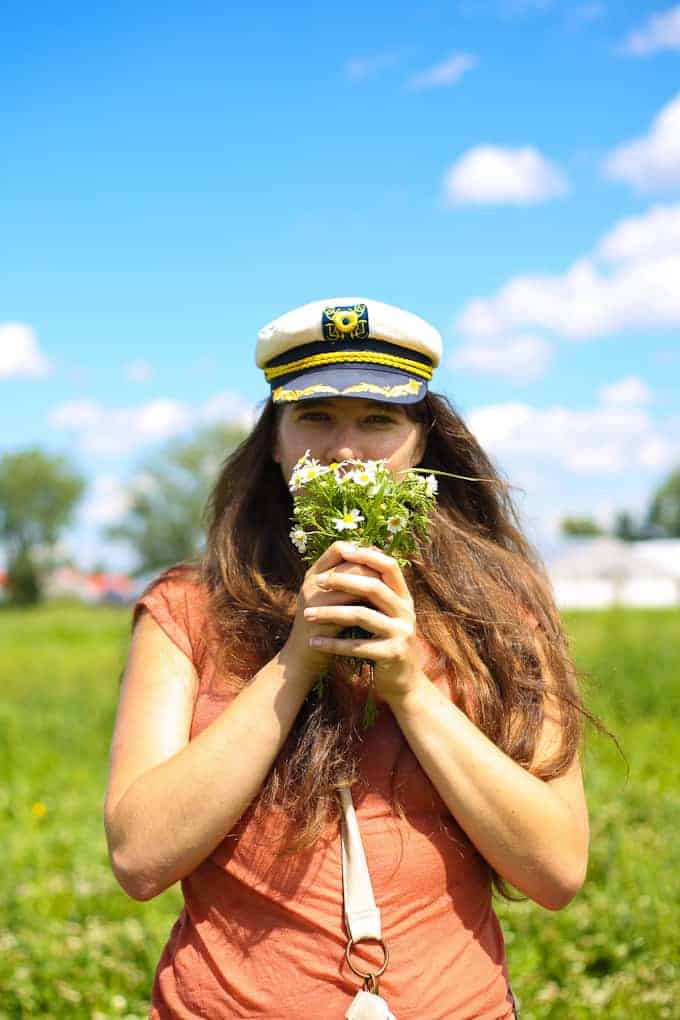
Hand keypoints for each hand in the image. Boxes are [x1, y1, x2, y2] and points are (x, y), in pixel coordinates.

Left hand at [299, 544, 423, 704]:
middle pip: (374, 587)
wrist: (404, 682)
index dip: (367, 556)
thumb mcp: (386, 614)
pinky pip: (358, 645)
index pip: (389, 567)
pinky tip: (315, 643)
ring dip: (331, 613)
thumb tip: (358, 554)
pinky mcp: (393, 654)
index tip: (343, 550)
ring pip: (362, 615)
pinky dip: (333, 644)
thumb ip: (377, 590)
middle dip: (342, 581)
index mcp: (404, 597)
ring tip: (307, 615)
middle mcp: (406, 612)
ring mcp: (402, 633)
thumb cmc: (386, 642)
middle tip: (317, 582)